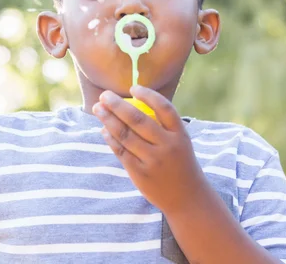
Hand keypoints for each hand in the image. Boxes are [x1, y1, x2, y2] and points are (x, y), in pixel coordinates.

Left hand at [92, 85, 208, 213]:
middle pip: (138, 119)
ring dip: (108, 119)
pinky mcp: (140, 174)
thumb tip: (132, 103)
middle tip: (104, 95)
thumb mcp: (180, 142)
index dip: (148, 95)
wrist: (187, 198)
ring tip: (98, 109)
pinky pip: (121, 152)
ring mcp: (153, 161)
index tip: (133, 88)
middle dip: (117, 105)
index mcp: (180, 134)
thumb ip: (162, 126)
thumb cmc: (179, 163)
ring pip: (125, 135)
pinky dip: (110, 139)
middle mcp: (167, 146)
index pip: (164, 108)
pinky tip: (103, 130)